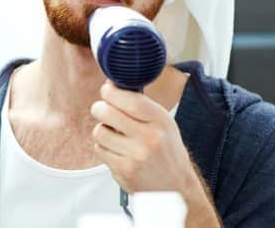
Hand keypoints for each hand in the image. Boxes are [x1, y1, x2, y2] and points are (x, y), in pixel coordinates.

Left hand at [90, 81, 219, 226]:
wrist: (175, 188)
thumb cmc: (167, 152)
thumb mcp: (163, 123)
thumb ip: (139, 105)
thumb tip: (111, 86)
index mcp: (160, 121)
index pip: (129, 99)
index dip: (111, 92)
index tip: (106, 90)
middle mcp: (149, 137)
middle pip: (106, 112)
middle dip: (100, 108)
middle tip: (103, 110)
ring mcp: (135, 155)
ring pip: (99, 131)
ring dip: (102, 130)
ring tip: (113, 134)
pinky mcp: (123, 170)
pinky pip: (100, 150)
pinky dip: (104, 148)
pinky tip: (117, 150)